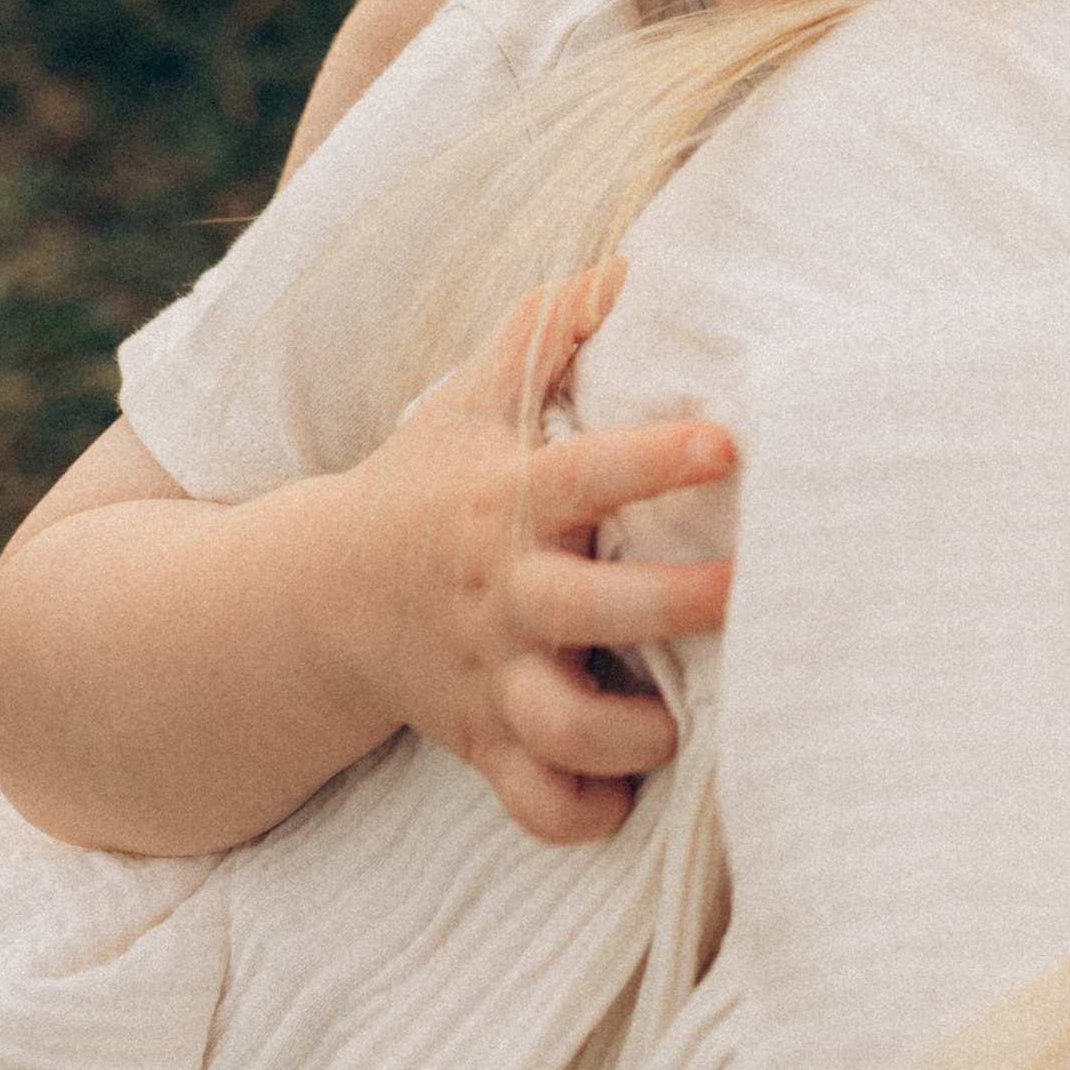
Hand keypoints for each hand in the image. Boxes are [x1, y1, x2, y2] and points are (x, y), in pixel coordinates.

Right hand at [334, 267, 733, 843]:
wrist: (318, 599)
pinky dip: (582, 812)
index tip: (726, 443)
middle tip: (751, 590)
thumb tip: (636, 257)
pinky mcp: (486, 743)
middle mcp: (503, 594)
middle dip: (670, 605)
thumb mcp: (472, 396)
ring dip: (633, 735)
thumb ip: (549, 329)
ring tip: (686, 719)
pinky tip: (629, 793)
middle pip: (586, 611)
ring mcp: (493, 676)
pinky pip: (534, 802)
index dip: (653, 460)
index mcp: (507, 501)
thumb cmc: (428, 484)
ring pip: (561, 728)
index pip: (584, 475)